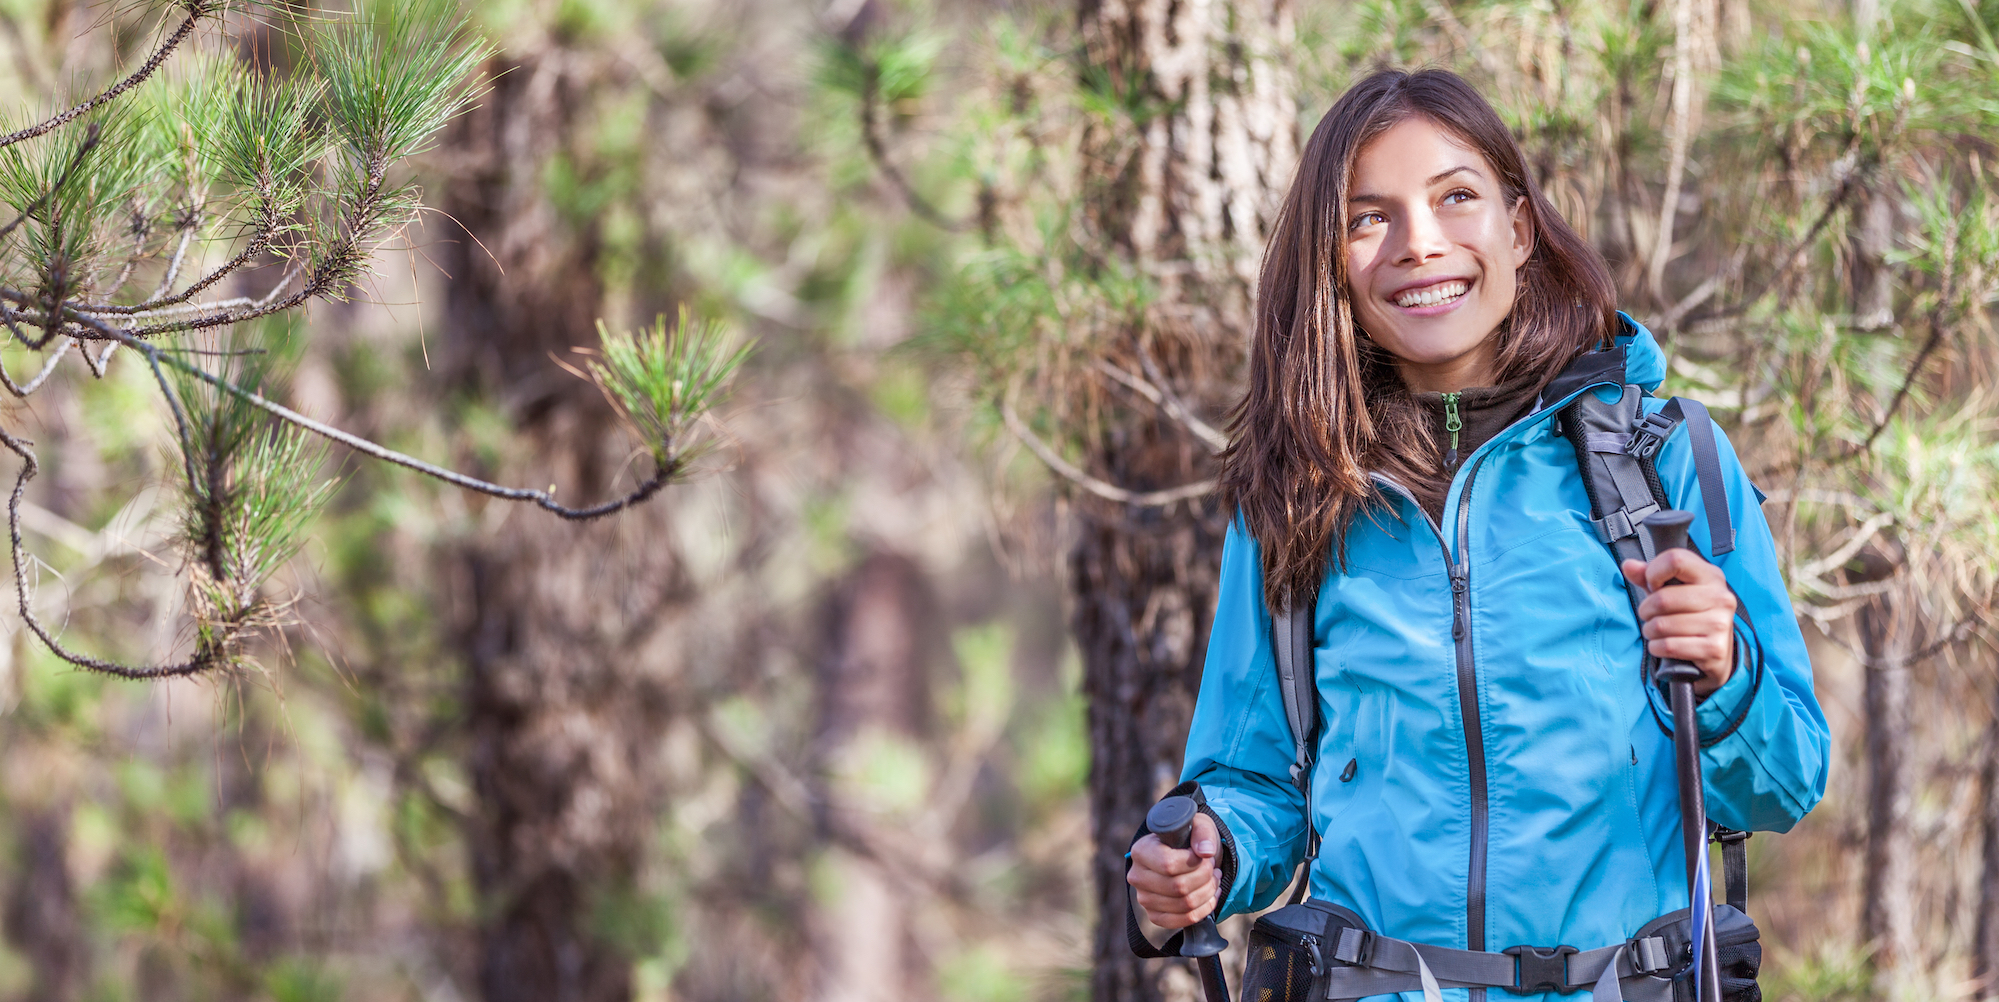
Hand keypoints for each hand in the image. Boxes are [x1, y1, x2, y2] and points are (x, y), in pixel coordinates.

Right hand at [1126, 811, 1219, 928]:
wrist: (1187, 858)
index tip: (1204, 856)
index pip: (1167, 864)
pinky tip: (1210, 896)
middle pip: (1178, 887)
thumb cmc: (1189, 839)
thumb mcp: (1198, 826)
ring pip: (1184, 904)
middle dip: (1205, 878)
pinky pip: (1184, 920)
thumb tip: (1205, 851)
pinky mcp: (1155, 916)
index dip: (1193, 863)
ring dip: (1208, 892)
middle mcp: (1137, 876)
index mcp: (1141, 851)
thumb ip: (1202, 834)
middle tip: (1212, 868)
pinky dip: (1204, 910)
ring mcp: (1144, 899)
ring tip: (1213, 879)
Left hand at [1621, 549, 1736, 696]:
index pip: (1675, 560)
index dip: (1653, 572)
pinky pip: (1668, 646)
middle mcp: (1720, 597)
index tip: (1653, 585)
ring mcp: (1720, 623)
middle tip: (1649, 615)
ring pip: (1662, 625)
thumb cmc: (1690, 614)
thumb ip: (1649, 575)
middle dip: (1646, 610)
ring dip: (1650, 631)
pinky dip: (1656, 647)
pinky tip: (1662, 645)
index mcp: (1711, 575)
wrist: (1715, 651)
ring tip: (1656, 631)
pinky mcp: (1714, 648)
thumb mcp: (1671, 590)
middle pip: (1662, 598)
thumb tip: (1628, 565)